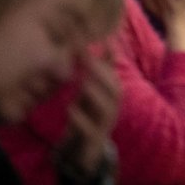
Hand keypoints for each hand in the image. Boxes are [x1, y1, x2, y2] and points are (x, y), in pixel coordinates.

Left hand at [59, 48, 118, 174]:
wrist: (86, 145)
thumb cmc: (88, 111)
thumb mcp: (90, 87)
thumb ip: (94, 68)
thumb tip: (98, 40)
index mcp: (112, 91)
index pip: (114, 71)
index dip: (110, 56)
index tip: (101, 40)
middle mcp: (113, 106)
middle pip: (115, 88)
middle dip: (102, 73)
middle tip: (87, 60)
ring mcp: (106, 122)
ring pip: (107, 107)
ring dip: (95, 93)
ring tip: (82, 83)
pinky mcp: (95, 137)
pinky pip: (91, 128)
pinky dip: (81, 118)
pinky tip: (69, 109)